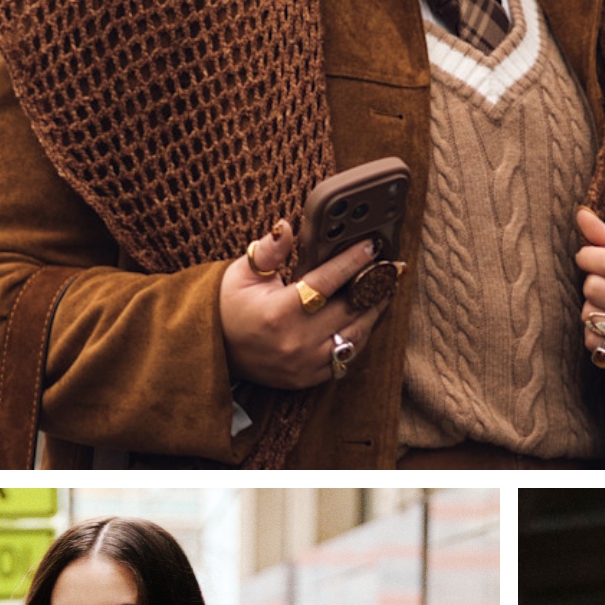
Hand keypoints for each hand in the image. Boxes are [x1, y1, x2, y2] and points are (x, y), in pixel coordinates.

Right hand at [219, 219, 387, 390]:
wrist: (213, 348)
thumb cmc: (228, 304)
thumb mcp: (241, 273)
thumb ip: (269, 251)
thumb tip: (287, 225)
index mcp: (278, 312)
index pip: (327, 281)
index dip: (353, 261)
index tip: (373, 246)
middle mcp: (295, 341)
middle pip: (350, 309)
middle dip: (374, 285)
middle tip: (391, 266)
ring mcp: (304, 364)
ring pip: (356, 335)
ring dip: (374, 311)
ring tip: (386, 288)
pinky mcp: (309, 378)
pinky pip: (347, 356)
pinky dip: (360, 335)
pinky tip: (368, 315)